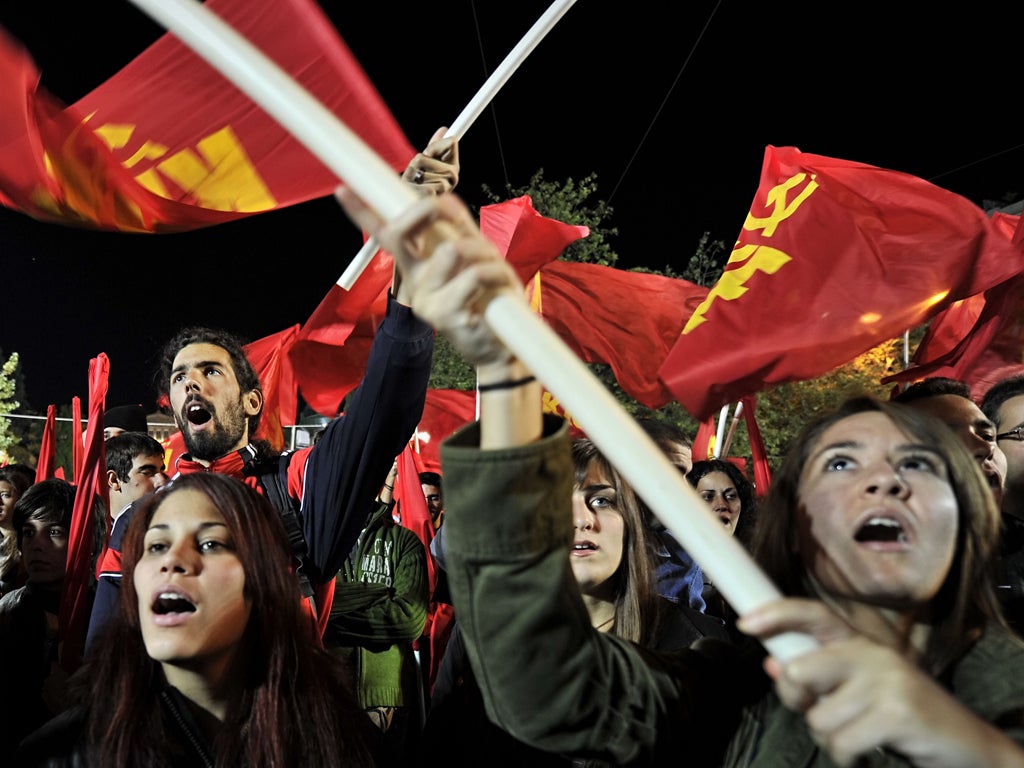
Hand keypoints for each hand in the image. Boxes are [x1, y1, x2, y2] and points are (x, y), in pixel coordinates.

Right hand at [336, 189, 523, 367]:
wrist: (501, 346)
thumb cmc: (487, 298)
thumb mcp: (473, 258)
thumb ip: (458, 230)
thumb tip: (445, 199)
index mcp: (417, 266)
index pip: (387, 236)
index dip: (363, 214)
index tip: (342, 191)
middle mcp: (415, 281)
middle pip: (400, 233)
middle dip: (426, 209)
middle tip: (448, 211)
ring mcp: (426, 299)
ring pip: (451, 249)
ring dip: (482, 251)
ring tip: (493, 266)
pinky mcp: (445, 315)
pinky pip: (474, 275)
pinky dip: (495, 273)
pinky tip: (500, 287)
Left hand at [402, 126, 458, 195]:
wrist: (411, 203)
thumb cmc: (419, 183)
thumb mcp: (427, 162)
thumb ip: (434, 147)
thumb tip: (444, 129)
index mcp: (453, 166)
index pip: (451, 142)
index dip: (436, 145)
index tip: (428, 152)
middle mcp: (453, 176)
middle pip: (426, 155)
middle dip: (416, 162)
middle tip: (417, 172)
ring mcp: (445, 186)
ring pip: (420, 166)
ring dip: (412, 173)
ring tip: (415, 182)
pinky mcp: (434, 195)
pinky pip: (416, 177)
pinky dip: (410, 182)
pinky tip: (414, 190)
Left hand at [739, 599, 1023, 766]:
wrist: (965, 746)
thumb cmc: (900, 718)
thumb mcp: (858, 692)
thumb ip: (818, 677)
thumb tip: (772, 663)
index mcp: (860, 643)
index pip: (814, 614)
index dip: (778, 614)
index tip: (746, 623)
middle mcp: (873, 653)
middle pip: (800, 671)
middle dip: (799, 702)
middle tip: (825, 714)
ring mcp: (887, 680)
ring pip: (819, 718)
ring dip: (833, 739)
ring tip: (862, 735)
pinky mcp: (898, 712)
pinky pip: (842, 744)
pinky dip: (850, 757)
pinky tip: (874, 750)